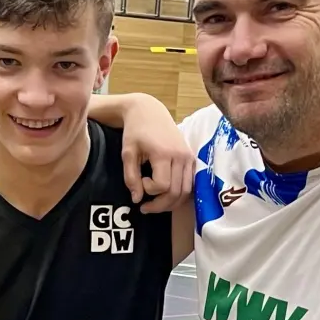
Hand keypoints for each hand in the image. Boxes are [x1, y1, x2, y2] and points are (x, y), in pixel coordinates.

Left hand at [119, 94, 195, 212]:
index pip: (162, 185)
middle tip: (144, 207)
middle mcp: (181, 156)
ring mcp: (189, 157)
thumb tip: (137, 199)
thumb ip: (131, 177)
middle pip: (176, 192)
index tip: (140, 181)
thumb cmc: (135, 131)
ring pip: (186, 192)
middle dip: (160, 205)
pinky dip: (178, 194)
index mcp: (164, 153)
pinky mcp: (192, 159)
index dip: (149, 190)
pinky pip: (189, 184)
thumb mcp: (127, 153)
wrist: (149, 112)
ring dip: (170, 203)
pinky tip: (165, 195)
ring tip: (154, 204)